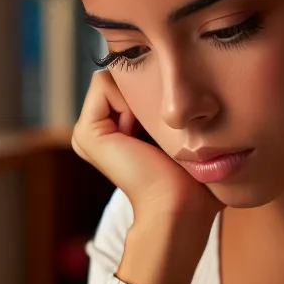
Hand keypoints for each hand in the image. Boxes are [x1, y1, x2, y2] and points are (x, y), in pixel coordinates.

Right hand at [71, 70, 222, 223]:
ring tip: (154, 133)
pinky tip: (141, 131)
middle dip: (150, 89)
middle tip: (167, 127)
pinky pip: (104, 83)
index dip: (162, 89)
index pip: (136, 80)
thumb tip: (193, 75)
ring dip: (143, 95)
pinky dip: (130, 97)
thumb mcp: (191, 135)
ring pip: (116, 77)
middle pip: (126, 77)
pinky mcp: (86, 133)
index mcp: (119, 132)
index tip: (177, 123)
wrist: (180, 208)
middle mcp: (101, 131)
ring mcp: (89, 133)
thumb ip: (183, 108)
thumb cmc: (196, 180)